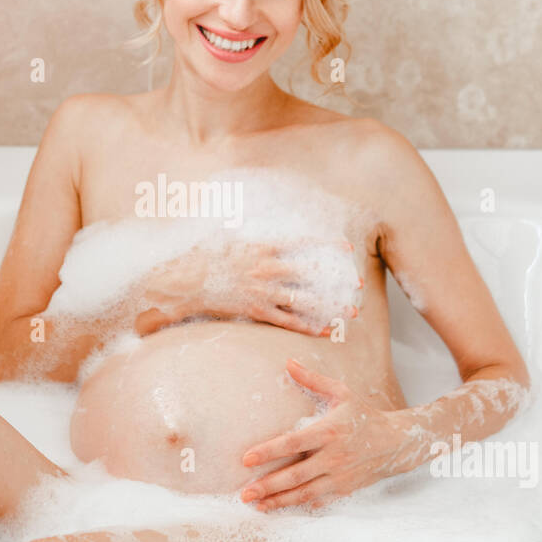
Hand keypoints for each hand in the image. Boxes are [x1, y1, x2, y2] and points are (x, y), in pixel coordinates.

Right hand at [144, 238, 352, 336]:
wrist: (181, 281)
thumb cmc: (200, 255)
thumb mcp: (223, 231)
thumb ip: (243, 222)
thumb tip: (250, 209)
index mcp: (261, 247)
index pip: (302, 243)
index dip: (326, 245)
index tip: (346, 247)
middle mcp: (265, 269)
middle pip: (310, 275)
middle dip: (336, 280)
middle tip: (359, 284)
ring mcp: (261, 292)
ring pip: (303, 301)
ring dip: (329, 307)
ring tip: (351, 313)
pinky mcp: (255, 311)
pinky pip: (287, 321)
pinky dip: (307, 326)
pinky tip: (324, 331)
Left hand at [239, 358, 411, 510]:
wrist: (395, 442)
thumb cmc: (364, 415)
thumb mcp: (342, 393)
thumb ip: (313, 380)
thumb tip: (288, 362)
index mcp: (329, 431)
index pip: (294, 443)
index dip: (269, 452)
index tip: (246, 459)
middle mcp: (333, 456)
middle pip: (295, 475)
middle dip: (268, 485)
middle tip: (244, 494)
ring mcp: (339, 476)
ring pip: (304, 493)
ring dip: (278, 500)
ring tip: (256, 505)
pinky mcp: (344, 489)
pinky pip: (318, 501)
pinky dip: (298, 506)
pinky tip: (279, 508)